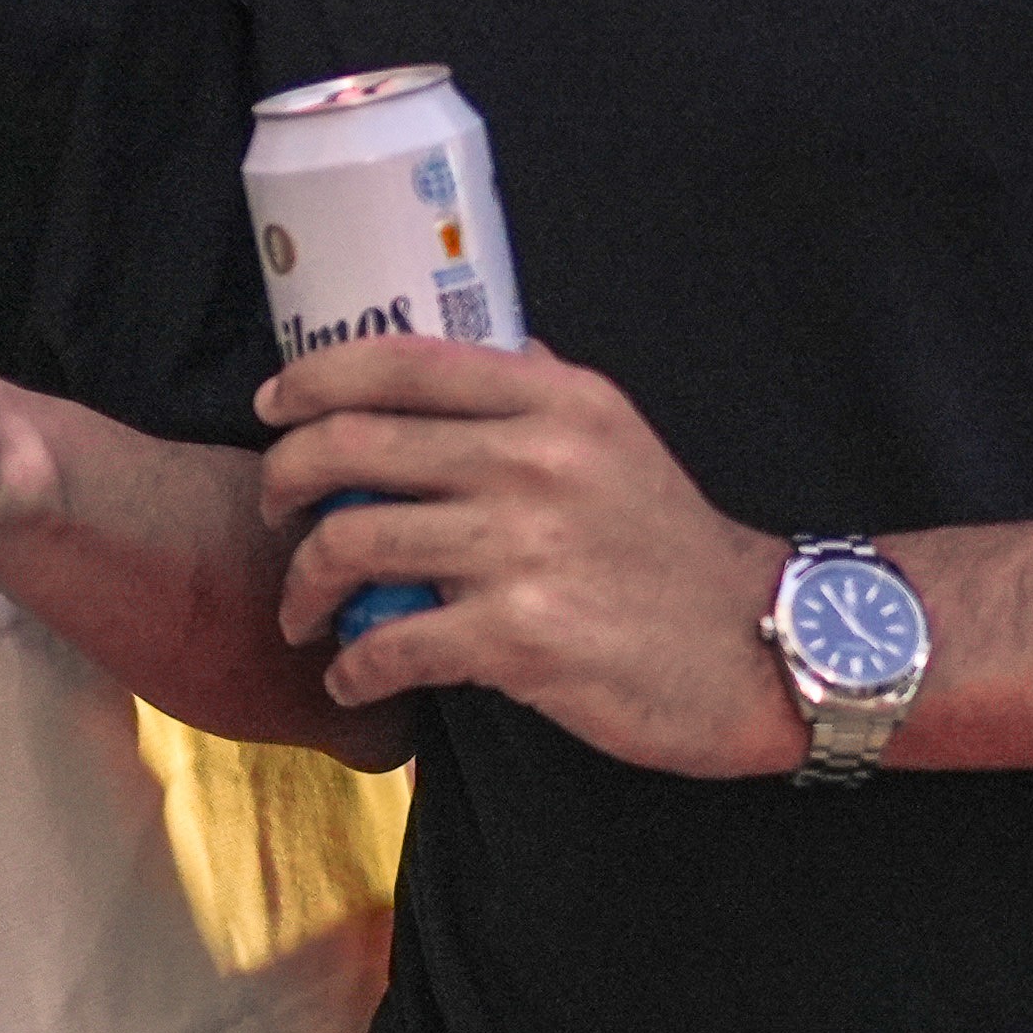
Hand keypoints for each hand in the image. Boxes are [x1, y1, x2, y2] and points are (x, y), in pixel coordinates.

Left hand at [259, 332, 797, 776]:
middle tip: (276, 519)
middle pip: (350, 446)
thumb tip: (480, 354)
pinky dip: (353, 668)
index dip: (312, 381)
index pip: (397, 362)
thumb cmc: (672, 547)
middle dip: (284, 483)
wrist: (760, 647)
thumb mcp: (618, 438)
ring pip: (352, 543)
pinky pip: (390, 644)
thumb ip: (539, 392)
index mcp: (552, 399)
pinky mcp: (520, 635)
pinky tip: (353, 678)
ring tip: (304, 615)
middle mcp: (533, 457)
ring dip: (304, 587)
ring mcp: (523, 546)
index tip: (272, 411)